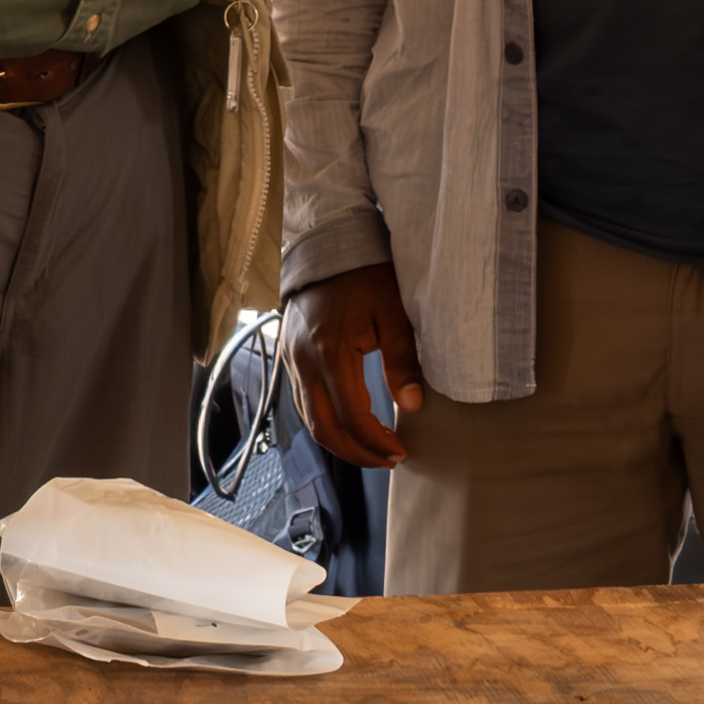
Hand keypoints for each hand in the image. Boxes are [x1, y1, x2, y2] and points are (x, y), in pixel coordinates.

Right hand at [279, 266, 427, 469]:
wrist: (329, 244)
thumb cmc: (365, 273)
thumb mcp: (393, 313)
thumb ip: (403, 361)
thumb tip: (413, 405)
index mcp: (330, 351)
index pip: (351, 416)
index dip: (376, 442)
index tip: (400, 452)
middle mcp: (303, 361)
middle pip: (324, 429)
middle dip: (357, 453)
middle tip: (388, 459)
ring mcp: (292, 360)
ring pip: (309, 421)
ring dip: (340, 442)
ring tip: (374, 448)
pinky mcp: (290, 357)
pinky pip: (303, 403)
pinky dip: (326, 422)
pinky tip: (351, 425)